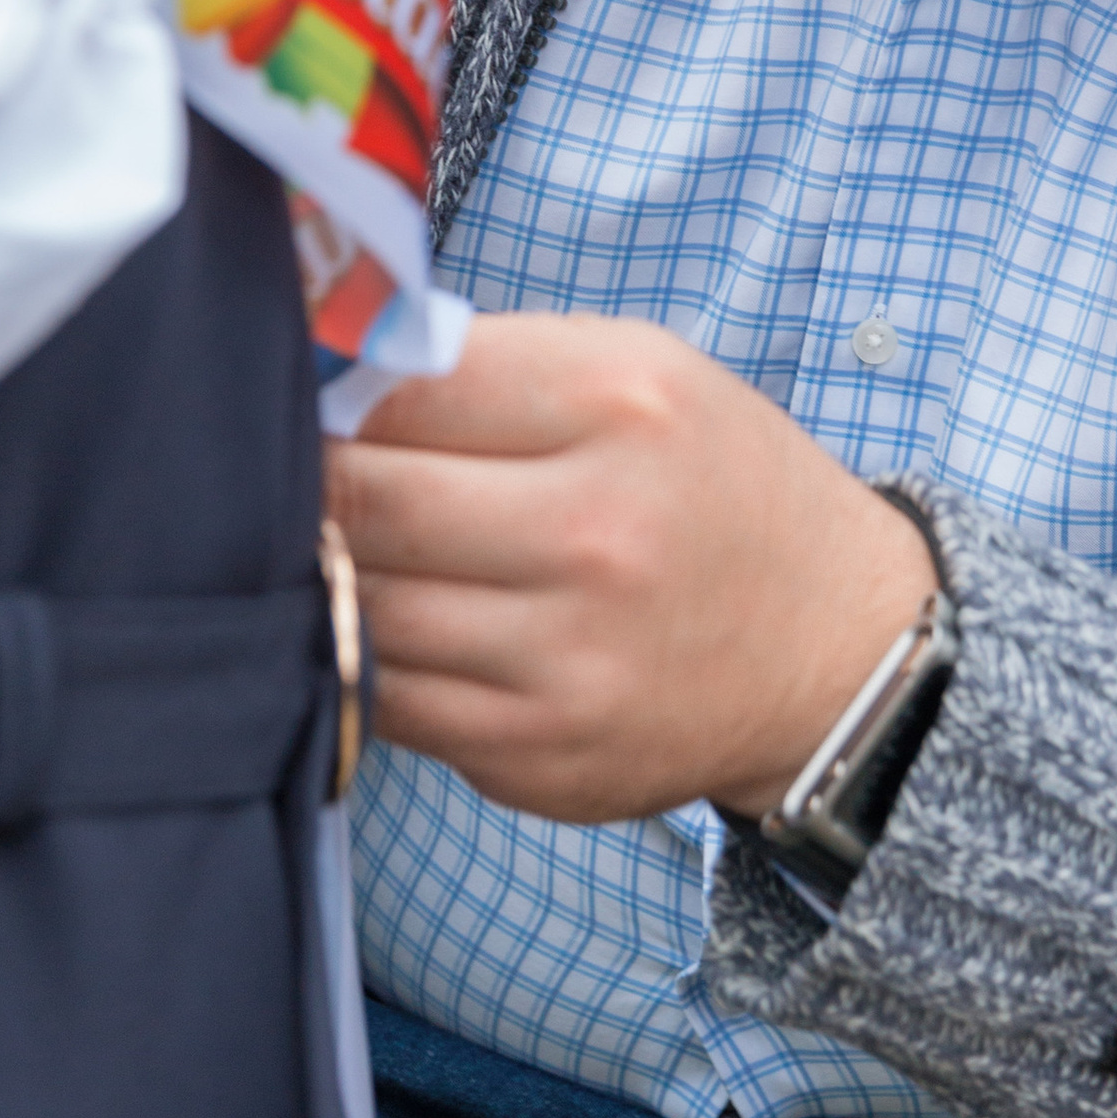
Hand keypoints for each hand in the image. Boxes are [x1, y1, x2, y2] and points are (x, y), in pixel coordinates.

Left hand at [325, 313, 938, 823]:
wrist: (831, 648)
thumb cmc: (713, 485)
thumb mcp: (643, 369)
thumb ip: (493, 362)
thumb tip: (331, 372)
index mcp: (620, 406)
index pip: (402, 387)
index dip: (329, 387)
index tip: (305, 391)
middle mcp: (597, 533)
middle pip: (367, 499)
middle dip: (307, 478)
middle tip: (285, 465)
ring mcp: (566, 659)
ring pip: (363, 606)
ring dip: (326, 571)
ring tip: (328, 540)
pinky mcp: (538, 755)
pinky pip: (391, 698)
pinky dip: (365, 655)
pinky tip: (382, 618)